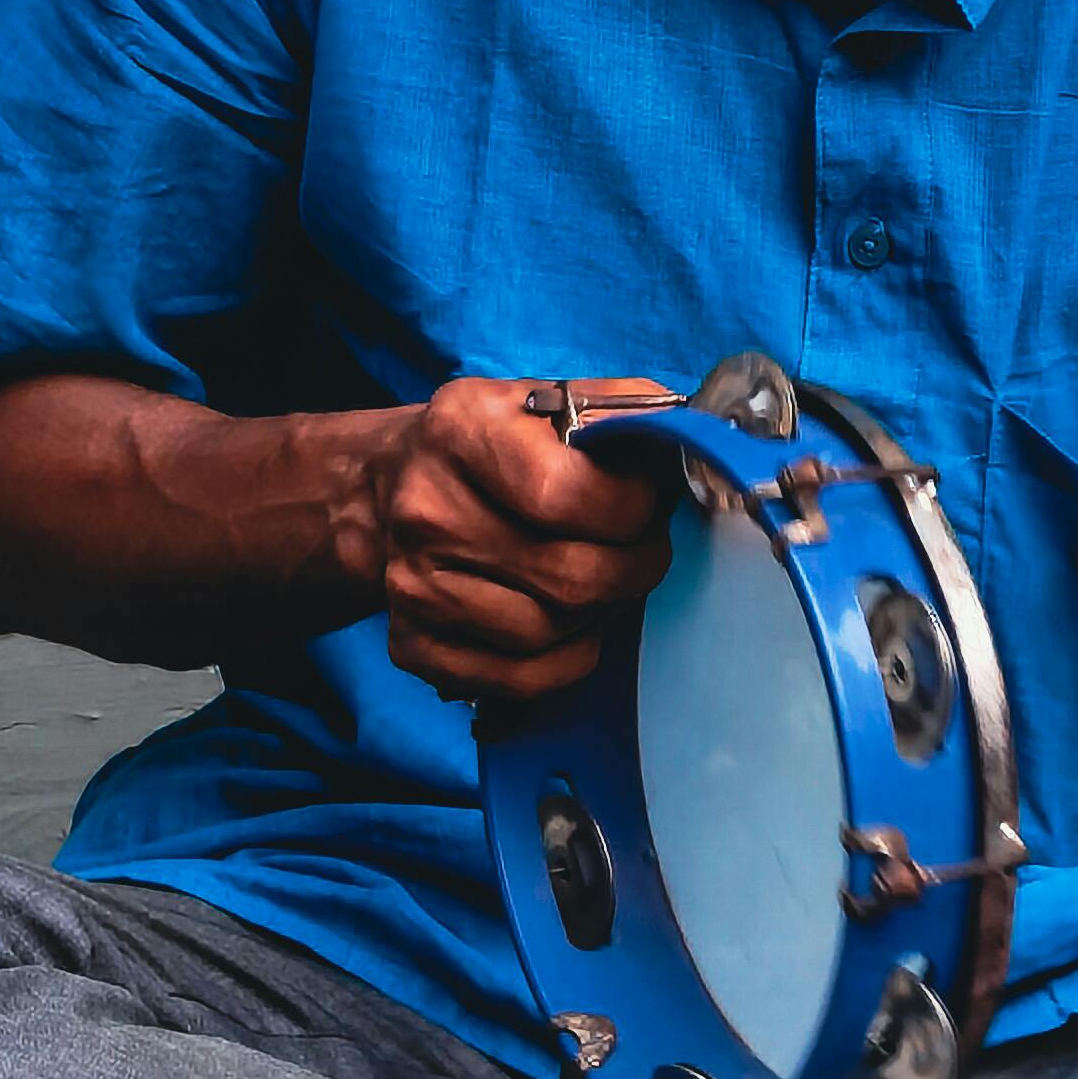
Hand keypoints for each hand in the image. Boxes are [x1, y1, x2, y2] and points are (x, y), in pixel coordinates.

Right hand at [373, 376, 673, 703]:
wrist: (385, 491)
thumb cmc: (491, 444)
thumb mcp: (545, 399)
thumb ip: (619, 410)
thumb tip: (692, 438)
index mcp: (461, 431)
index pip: (564, 495)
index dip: (631, 511)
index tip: (650, 505)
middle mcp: (426, 509)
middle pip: (567, 575)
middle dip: (633, 569)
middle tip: (646, 552)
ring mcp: (412, 584)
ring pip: (548, 632)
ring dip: (600, 613)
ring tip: (607, 581)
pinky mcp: (410, 645)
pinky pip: (518, 679)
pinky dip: (566, 661)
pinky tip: (576, 626)